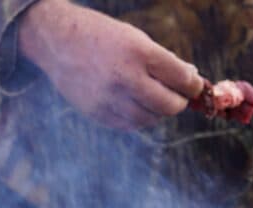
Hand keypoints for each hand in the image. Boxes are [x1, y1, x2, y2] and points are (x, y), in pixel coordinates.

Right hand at [18, 0, 203, 129]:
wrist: (57, 41)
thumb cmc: (102, 37)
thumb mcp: (135, 38)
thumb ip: (163, 61)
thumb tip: (192, 81)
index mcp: (139, 52)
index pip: (182, 80)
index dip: (194, 86)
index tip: (195, 86)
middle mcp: (125, 77)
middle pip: (170, 106)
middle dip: (179, 102)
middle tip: (178, 96)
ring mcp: (110, 98)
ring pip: (151, 119)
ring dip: (158, 111)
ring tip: (152, 97)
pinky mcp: (98, 113)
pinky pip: (131, 125)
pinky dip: (139, 117)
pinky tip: (133, 103)